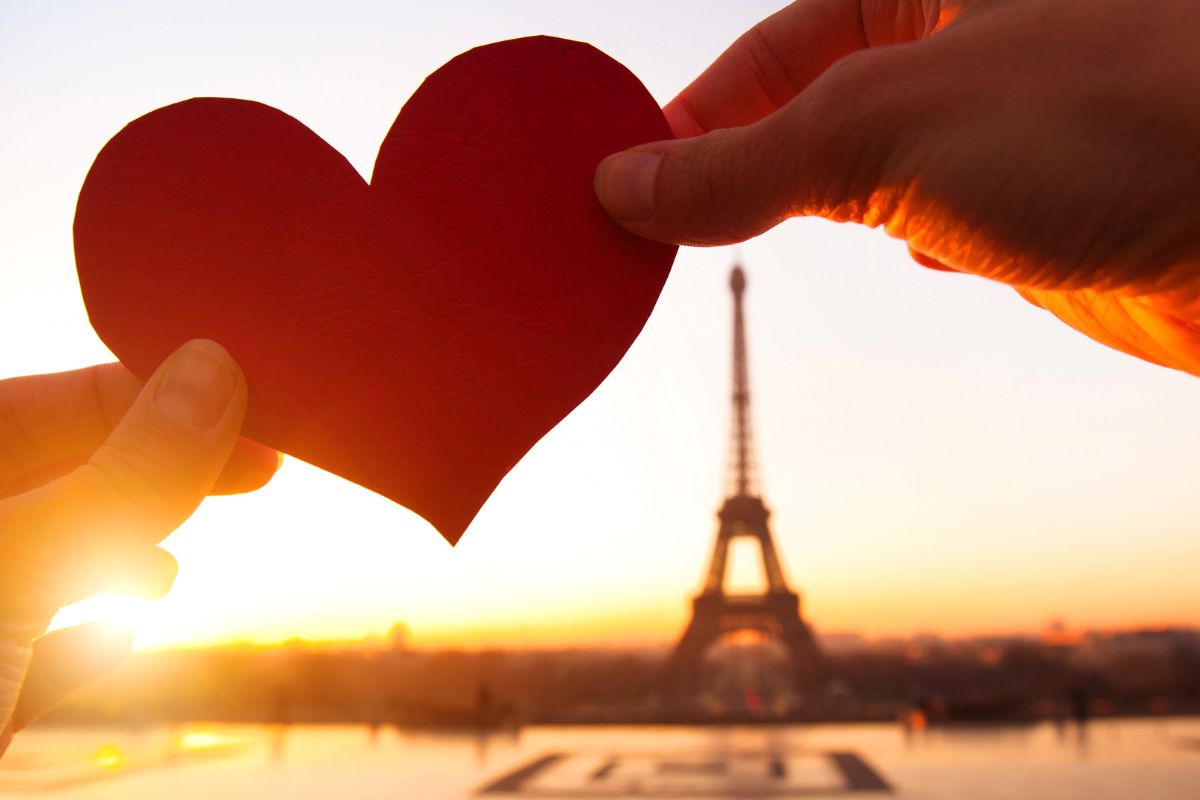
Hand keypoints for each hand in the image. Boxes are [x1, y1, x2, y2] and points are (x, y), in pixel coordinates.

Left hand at [0, 340, 277, 755]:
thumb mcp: (14, 571)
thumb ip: (120, 475)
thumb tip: (209, 373)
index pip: (56, 403)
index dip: (160, 397)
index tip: (250, 404)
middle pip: (58, 478)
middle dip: (155, 475)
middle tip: (253, 471)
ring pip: (45, 559)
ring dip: (118, 551)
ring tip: (170, 562)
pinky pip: (22, 649)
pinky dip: (78, 639)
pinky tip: (120, 640)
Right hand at [595, 0, 1199, 374]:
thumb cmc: (1110, 125)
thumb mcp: (885, 128)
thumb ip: (746, 160)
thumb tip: (628, 186)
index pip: (774, 45)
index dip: (691, 111)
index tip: (622, 180)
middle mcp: (965, 48)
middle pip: (809, 107)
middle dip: (735, 164)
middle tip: (656, 228)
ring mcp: (1002, 133)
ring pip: (866, 173)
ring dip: (802, 210)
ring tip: (727, 249)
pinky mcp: (1037, 211)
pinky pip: (930, 220)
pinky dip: (891, 239)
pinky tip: (895, 249)